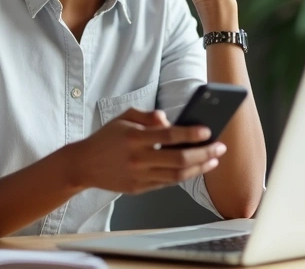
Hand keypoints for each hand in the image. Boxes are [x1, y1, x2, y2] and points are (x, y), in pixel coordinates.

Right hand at [65, 108, 226, 193]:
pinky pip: (167, 182)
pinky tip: (196, 168)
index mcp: (134, 137)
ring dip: (199, 168)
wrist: (84, 164)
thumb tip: (168, 120)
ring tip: (213, 160)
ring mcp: (139, 176)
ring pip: (177, 175)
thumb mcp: (123, 117)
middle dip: (204, 154)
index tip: (207, 131)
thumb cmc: (106, 138)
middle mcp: (138, 159)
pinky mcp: (139, 188)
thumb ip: (147, 116)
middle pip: (178, 159)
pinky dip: (184, 176)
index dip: (191, 134)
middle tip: (220, 148)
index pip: (169, 136)